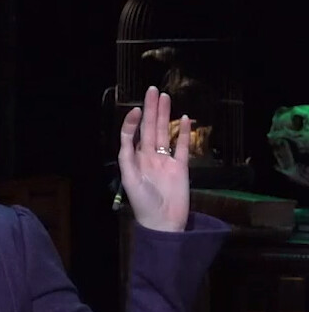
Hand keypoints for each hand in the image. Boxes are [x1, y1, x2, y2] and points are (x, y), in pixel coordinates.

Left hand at [118, 86, 190, 231]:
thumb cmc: (143, 202)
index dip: (133, 122)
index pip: (132, 136)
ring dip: (165, 116)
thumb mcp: (129, 178)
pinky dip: (184, 133)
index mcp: (134, 160)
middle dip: (151, 110)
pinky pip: (183, 147)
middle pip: (150, 129)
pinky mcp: (181, 167)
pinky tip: (184, 119)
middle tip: (153, 90)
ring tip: (165, 97)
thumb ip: (127, 156)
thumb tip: (128, 134)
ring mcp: (166, 161)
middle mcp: (149, 157)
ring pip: (165, 134)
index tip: (137, 109)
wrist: (163, 221)